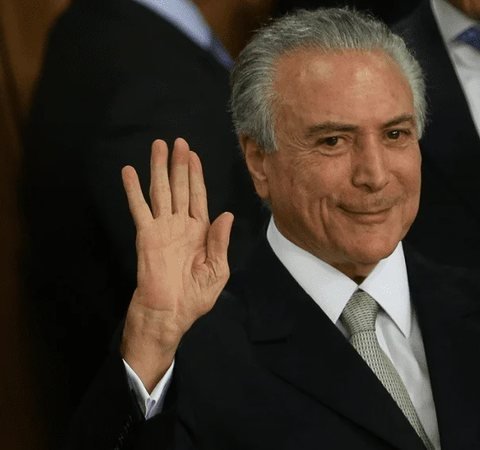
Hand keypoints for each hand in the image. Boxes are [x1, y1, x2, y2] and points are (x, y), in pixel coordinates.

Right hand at [120, 138, 232, 389]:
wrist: (170, 313)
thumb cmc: (195, 297)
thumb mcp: (217, 270)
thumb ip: (220, 242)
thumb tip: (227, 215)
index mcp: (200, 232)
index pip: (199, 197)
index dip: (197, 176)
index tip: (194, 156)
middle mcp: (181, 225)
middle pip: (181, 188)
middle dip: (180, 165)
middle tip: (178, 141)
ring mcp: (162, 228)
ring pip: (161, 191)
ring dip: (159, 169)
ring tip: (158, 146)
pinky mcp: (146, 235)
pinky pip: (140, 208)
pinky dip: (134, 190)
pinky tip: (130, 172)